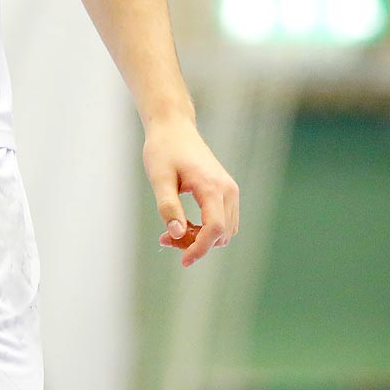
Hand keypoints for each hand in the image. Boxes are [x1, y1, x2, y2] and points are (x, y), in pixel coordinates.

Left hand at [143, 115, 239, 268]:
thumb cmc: (164, 150)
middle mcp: (227, 190)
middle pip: (221, 234)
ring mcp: (230, 190)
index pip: (215, 229)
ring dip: (201, 238)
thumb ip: (168, 207)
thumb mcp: (159, 178)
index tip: (182, 261)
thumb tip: (177, 235)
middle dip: (196, 244)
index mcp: (212, 186)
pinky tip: (183, 224)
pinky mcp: (226, 191)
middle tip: (165, 238)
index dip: (200, 249)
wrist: (174, 128)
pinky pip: (223, 221)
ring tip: (172, 231)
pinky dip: (206, 230)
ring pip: (224, 231)